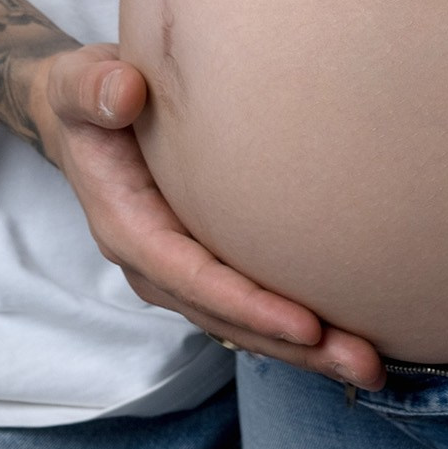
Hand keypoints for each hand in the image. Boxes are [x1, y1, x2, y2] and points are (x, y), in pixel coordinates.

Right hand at [24, 43, 384, 386]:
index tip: (306, 324)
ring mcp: (181, 271)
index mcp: (126, 227)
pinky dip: (297, 326)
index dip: (247, 305)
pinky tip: (347, 332)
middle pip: (228, 318)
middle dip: (294, 346)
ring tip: (370, 364)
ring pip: (245, 323)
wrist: (87, 120)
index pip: (191, 277)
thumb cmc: (88, 98)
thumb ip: (92, 89)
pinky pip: (251, 306)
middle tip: (365, 363)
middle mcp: (154, 265)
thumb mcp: (77, 85)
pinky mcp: (206, 264)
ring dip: (306, 348)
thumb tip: (125, 93)